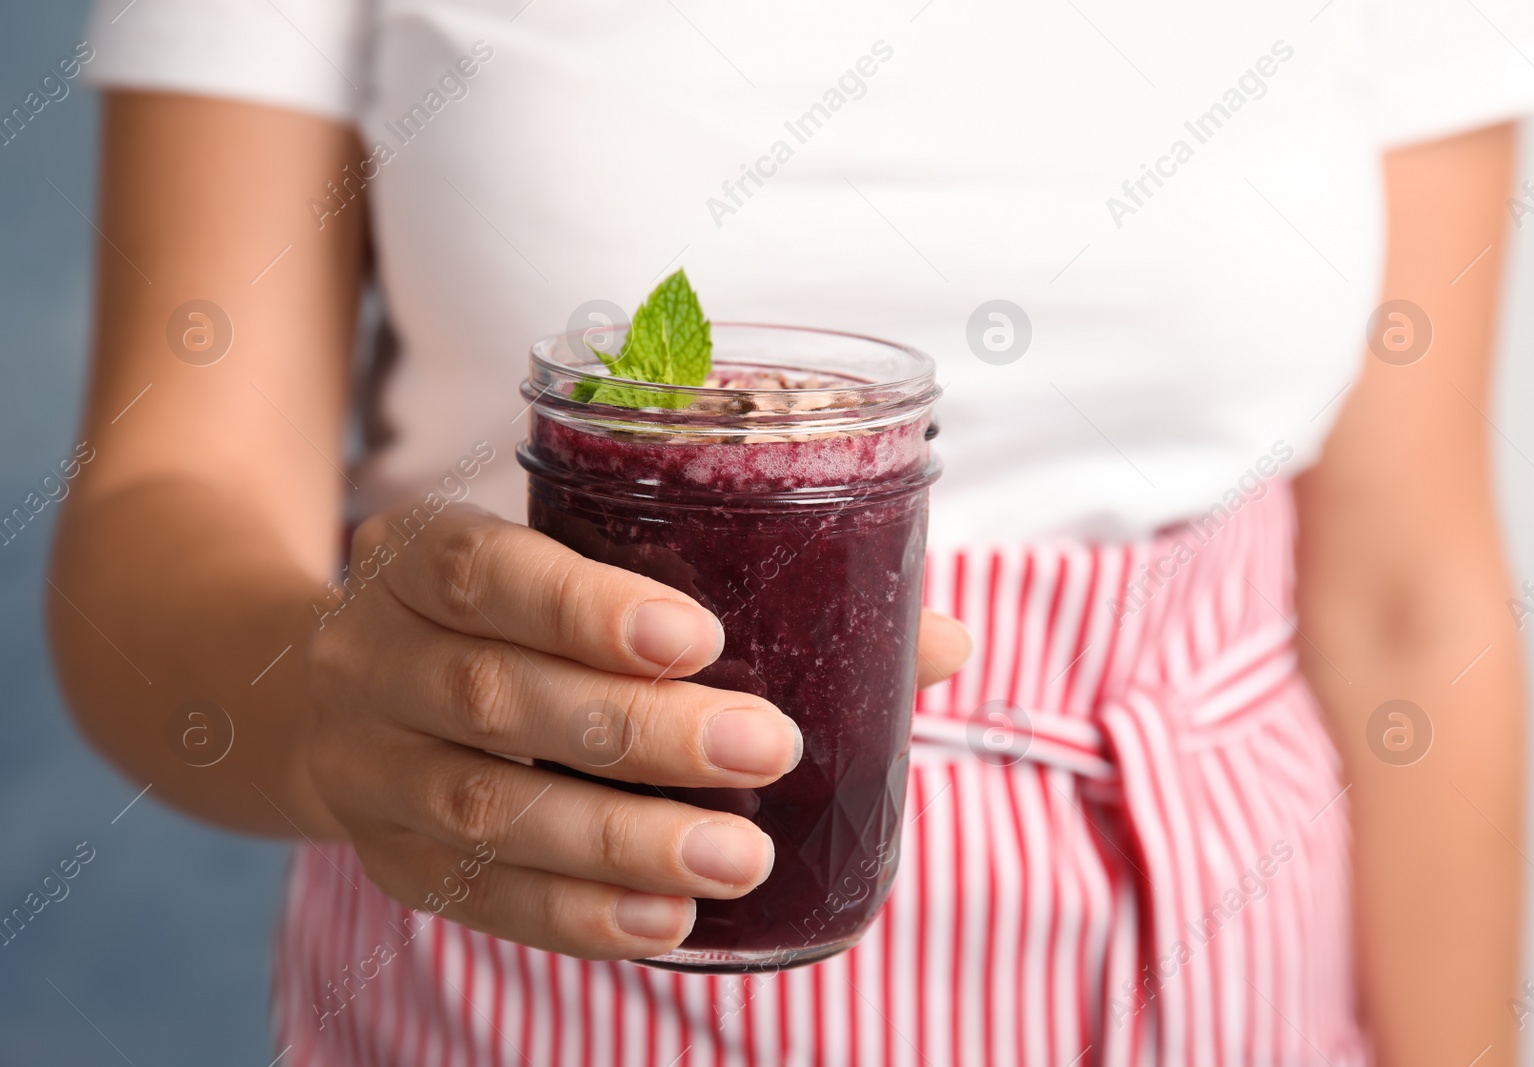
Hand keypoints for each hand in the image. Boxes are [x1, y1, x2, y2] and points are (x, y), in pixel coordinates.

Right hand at [304, 503, 968, 959]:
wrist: (337, 694)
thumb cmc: (509, 616)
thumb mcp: (579, 565)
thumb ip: (740, 588)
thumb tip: (939, 641)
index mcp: (419, 555)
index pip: (486, 572)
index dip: (584, 608)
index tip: (697, 637)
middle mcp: (372, 658)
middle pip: (493, 700)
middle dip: (638, 734)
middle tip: (766, 750)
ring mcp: (368, 770)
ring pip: (485, 815)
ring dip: (621, 844)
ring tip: (740, 859)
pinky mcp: (388, 861)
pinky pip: (477, 901)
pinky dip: (575, 918)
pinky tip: (667, 924)